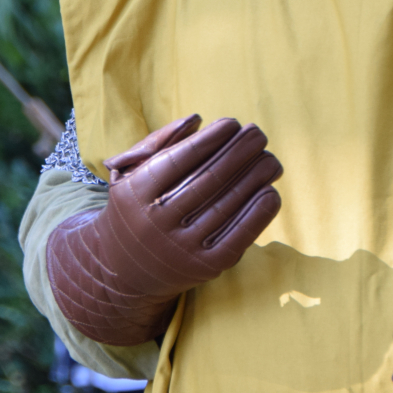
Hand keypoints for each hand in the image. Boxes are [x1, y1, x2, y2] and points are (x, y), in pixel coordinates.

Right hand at [48, 114, 282, 345]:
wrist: (122, 271)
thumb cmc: (135, 208)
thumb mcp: (130, 173)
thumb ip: (160, 142)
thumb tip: (197, 120)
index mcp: (135, 193)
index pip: (180, 159)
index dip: (210, 139)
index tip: (232, 123)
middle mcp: (156, 223)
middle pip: (208, 180)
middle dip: (239, 152)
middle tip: (258, 134)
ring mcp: (181, 249)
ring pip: (227, 206)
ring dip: (255, 178)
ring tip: (270, 159)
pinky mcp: (204, 268)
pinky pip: (238, 237)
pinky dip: (259, 213)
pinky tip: (270, 191)